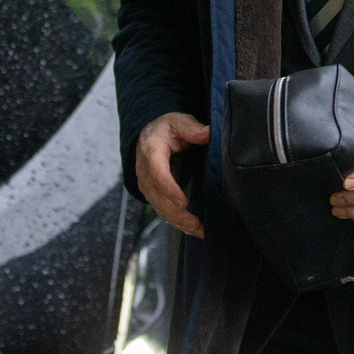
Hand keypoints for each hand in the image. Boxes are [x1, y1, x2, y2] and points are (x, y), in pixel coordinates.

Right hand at [135, 112, 210, 238]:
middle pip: (158, 197)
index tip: (182, 202)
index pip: (157, 173)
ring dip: (178, 222)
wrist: (148, 136)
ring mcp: (147, 185)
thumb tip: (208, 133)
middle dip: (176, 213)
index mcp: (151, 151)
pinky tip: (193, 230)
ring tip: (199, 231)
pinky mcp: (153, 194)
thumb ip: (192, 128)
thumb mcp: (178, 122)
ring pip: (159, 208)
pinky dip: (177, 222)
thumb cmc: (165, 129)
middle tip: (196, 224)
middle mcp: (144, 172)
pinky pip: (162, 211)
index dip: (169, 189)